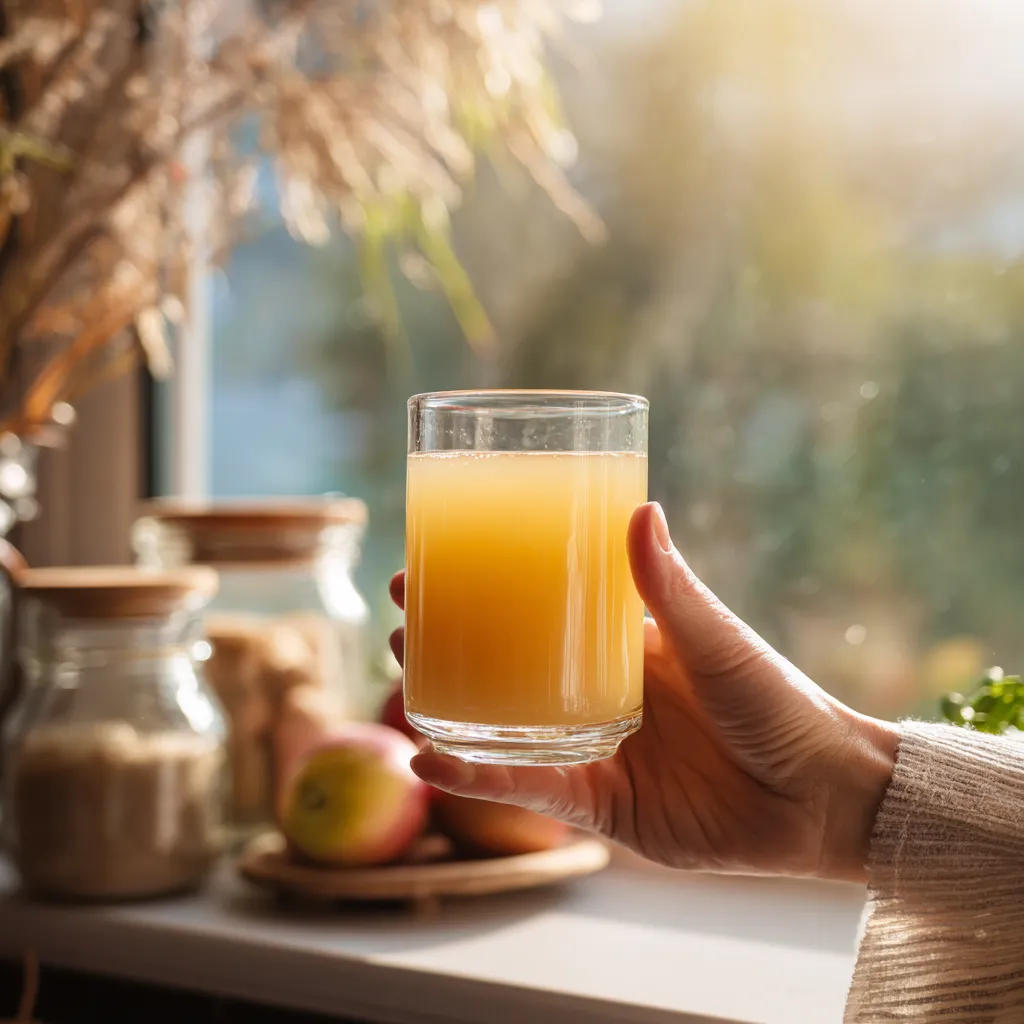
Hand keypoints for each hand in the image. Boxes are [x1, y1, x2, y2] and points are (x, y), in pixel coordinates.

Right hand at [389, 503, 896, 882]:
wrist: (824, 800)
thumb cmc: (781, 706)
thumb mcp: (720, 643)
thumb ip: (673, 589)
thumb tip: (639, 509)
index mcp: (625, 646)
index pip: (540, 609)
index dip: (487, 589)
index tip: (434, 562)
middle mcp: (599, 694)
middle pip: (507, 667)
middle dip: (452, 645)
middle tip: (402, 622)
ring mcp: (594, 749)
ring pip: (504, 726)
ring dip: (449, 706)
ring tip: (402, 680)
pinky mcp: (598, 804)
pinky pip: (528, 789)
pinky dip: (480, 777)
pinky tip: (434, 758)